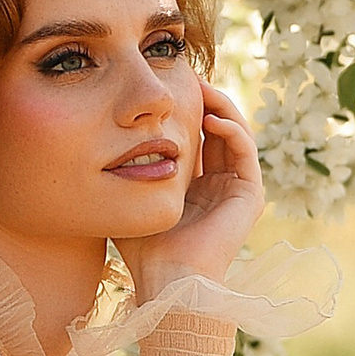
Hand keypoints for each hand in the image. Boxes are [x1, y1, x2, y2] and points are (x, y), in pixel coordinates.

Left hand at [122, 80, 263, 300]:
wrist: (167, 280)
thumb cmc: (142, 248)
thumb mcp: (132, 197)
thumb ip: (127, 171)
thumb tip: (104, 139)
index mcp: (194, 187)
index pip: (195, 137)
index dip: (185, 110)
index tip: (167, 86)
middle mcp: (219, 185)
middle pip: (217, 129)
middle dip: (204, 100)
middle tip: (186, 76)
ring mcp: (236, 190)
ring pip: (235, 133)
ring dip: (220, 106)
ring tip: (200, 88)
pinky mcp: (250, 195)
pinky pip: (246, 151)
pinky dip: (232, 129)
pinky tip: (210, 118)